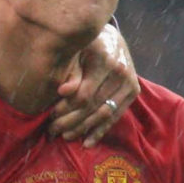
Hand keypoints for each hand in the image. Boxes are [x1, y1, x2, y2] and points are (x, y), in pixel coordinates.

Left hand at [49, 23, 139, 146]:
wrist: (111, 39)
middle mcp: (120, 71)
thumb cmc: (86, 46)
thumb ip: (71, 73)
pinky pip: (116, 116)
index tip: (50, 115)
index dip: (66, 107)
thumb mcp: (75, 53)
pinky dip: (100, 131)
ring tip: (65, 137)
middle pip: (93, 106)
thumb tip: (63, 92)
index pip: (85, 93)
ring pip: (104, 114)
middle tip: (52, 130)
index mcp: (104, 59)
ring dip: (83, 129)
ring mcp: (129, 83)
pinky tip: (87, 143)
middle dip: (71, 121)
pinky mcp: (133, 92)